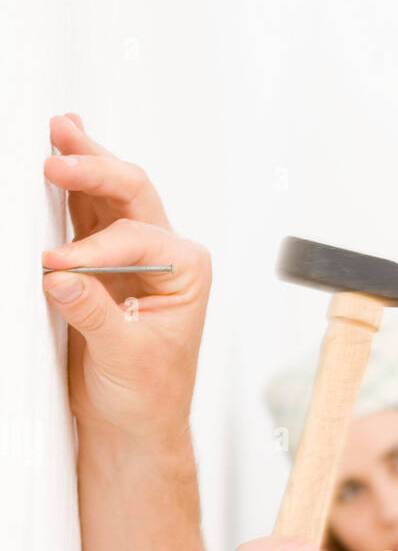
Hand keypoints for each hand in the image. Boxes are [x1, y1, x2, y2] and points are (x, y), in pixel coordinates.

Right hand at [42, 113, 210, 447]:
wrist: (133, 422)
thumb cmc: (147, 395)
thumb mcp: (125, 358)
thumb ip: (94, 314)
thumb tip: (60, 275)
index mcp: (186, 271)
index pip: (137, 238)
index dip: (94, 249)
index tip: (58, 267)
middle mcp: (165, 254)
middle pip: (131, 194)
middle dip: (95, 170)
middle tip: (58, 155)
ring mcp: (133, 254)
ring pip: (108, 195)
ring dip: (84, 162)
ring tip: (59, 128)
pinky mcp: (102, 262)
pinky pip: (84, 214)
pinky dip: (70, 187)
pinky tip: (58, 155)